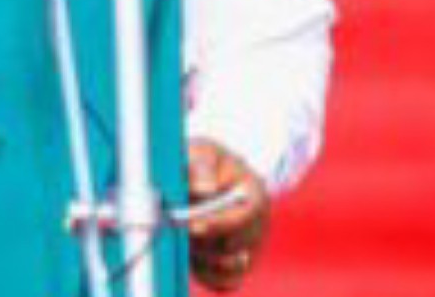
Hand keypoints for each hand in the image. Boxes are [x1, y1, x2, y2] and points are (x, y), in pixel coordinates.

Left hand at [187, 139, 269, 291]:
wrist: (198, 178)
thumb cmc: (199, 162)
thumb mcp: (199, 152)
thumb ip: (200, 165)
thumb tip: (205, 188)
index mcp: (254, 192)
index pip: (245, 215)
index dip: (218, 222)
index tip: (193, 225)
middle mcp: (258, 223)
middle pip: (235, 245)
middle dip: (203, 240)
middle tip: (177, 229)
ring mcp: (250, 247)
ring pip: (228, 266)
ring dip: (201, 256)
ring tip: (183, 236)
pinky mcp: (236, 266)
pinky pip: (225, 282)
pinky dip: (206, 273)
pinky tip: (191, 256)